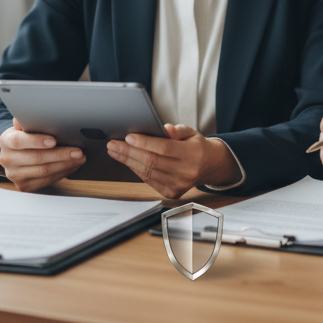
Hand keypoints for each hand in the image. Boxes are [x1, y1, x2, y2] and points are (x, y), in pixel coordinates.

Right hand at [0, 119, 84, 191]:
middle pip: (36, 158)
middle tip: (78, 150)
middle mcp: (7, 159)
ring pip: (44, 171)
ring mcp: (14, 175)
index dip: (37, 141)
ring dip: (65, 164)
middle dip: (60, 154)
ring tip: (80, 158)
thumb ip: (28, 119)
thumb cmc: (23, 137)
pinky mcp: (24, 186)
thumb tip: (38, 111)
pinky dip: (62, 173)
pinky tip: (72, 166)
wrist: (14, 155)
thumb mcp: (22, 126)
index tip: (54, 140)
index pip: (19, 141)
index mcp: (6, 141)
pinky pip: (46, 181)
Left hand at [106, 124, 240, 198]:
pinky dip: (136, 170)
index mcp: (193, 155)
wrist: (209, 166)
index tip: (128, 137)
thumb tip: (164, 129)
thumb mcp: (191, 132)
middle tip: (114, 144)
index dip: (145, 143)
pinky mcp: (172, 192)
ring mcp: (179, 185)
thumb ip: (177, 130)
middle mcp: (186, 172)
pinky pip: (149, 180)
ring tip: (115, 151)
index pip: (165, 148)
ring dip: (128, 161)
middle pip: (152, 162)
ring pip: (147, 172)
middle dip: (129, 152)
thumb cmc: (196, 147)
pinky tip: (128, 161)